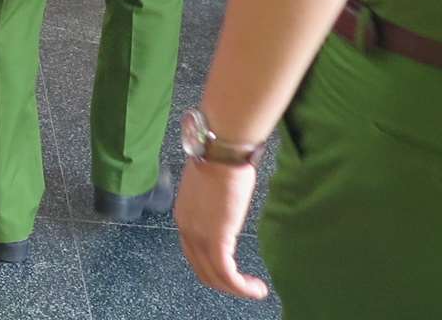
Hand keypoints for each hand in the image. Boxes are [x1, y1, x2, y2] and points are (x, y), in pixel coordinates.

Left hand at [175, 160, 268, 300]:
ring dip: (235, 288)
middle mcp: (186, 228)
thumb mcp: (212, 186)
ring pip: (214, 276)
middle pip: (201, 268)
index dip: (211, 265)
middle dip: (223, 282)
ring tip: (255, 290)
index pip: (193, 251)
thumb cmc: (221, 159)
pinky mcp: (216, 238)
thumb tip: (225, 208)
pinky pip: (227, 273)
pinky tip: (257, 288)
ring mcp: (198, 234)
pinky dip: (241, 286)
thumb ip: (214, 204)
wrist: (222, 151)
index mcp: (184, 215)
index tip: (231, 269)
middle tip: (244, 286)